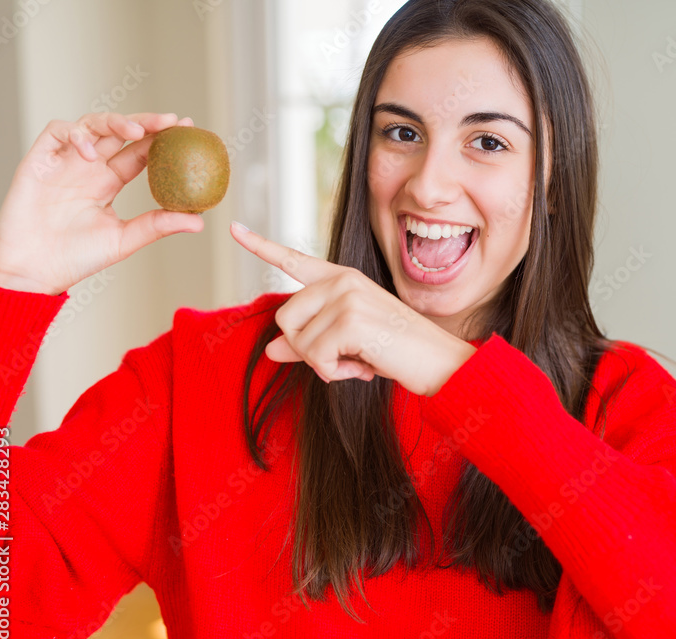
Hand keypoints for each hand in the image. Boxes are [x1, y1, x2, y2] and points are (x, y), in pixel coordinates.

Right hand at [0, 112, 203, 294]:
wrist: (33, 270)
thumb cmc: (76, 258)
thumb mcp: (123, 240)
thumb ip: (157, 225)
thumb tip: (200, 222)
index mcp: (109, 182)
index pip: (139, 152)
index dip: (161, 139)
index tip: (187, 130)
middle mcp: (89, 167)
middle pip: (119, 132)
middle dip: (145, 122)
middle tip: (170, 120)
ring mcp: (65, 161)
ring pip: (92, 125)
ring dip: (115, 121)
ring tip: (137, 130)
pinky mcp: (40, 160)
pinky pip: (58, 131)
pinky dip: (76, 135)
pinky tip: (91, 152)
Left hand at [229, 221, 476, 396]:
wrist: (440, 362)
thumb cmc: (397, 353)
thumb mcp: (347, 346)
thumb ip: (308, 344)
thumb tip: (269, 351)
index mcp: (342, 279)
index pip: (295, 261)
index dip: (262, 247)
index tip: (235, 230)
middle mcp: (342, 281)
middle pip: (284, 316)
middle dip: (305, 348)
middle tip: (342, 358)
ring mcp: (346, 297)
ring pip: (298, 340)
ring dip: (323, 364)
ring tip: (358, 361)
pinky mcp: (350, 320)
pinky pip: (315, 356)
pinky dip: (333, 372)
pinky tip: (364, 368)